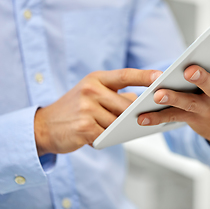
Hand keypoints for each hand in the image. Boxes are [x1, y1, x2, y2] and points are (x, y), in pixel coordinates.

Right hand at [34, 69, 161, 155]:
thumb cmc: (74, 109)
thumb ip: (116, 95)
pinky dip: (106, 138)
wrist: (44, 126)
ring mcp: (86, 108)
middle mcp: (91, 90)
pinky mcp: (84, 126)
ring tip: (105, 128)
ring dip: (116, 129)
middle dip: (133, 114)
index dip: (144, 76)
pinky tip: (95, 136)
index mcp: (96, 79)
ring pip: (118, 122)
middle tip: (143, 118)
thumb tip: (139, 101)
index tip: (161, 76)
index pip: (125, 75)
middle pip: (126, 105)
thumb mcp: (92, 94)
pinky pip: (107, 135)